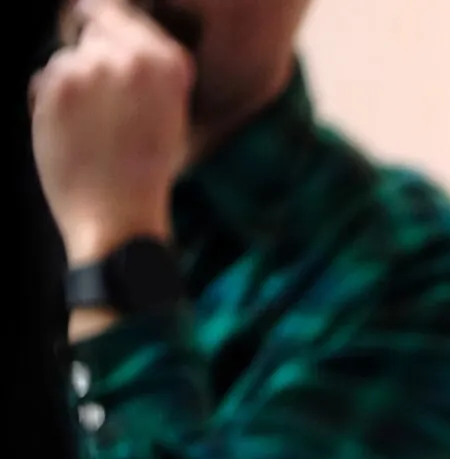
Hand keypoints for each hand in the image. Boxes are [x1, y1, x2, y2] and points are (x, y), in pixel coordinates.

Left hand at [31, 0, 192, 262]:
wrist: (116, 214)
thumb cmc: (145, 172)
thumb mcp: (169, 114)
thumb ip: (145, 68)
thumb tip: (102, 29)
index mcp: (170, 64)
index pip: (124, 14)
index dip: (107, 21)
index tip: (97, 26)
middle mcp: (131, 57)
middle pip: (92, 29)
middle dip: (91, 56)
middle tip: (100, 100)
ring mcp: (91, 68)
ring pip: (67, 57)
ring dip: (71, 82)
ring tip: (90, 126)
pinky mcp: (56, 84)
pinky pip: (46, 79)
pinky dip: (51, 101)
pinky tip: (71, 132)